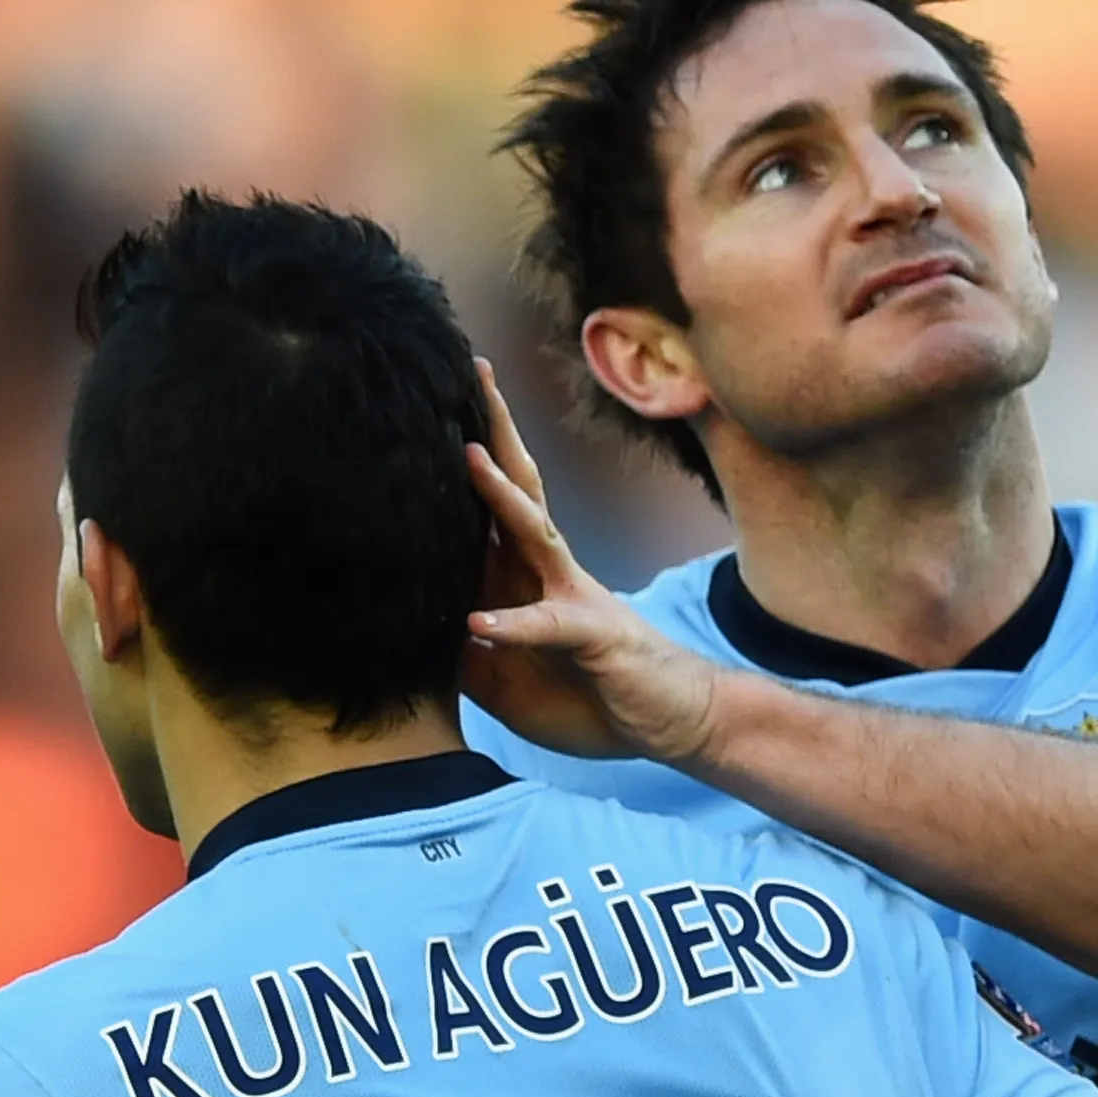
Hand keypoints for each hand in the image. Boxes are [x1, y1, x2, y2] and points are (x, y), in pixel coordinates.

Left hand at [463, 360, 720, 766]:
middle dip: (492, 432)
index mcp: (527, 576)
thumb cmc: (596, 697)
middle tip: (471, 373)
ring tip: (467, 457)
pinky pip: (549, 624)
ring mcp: (575, 595)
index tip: (434, 410)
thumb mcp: (510, 683)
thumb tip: (421, 640)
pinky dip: (515, 622)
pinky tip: (481, 622)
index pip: (491, 509)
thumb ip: (467, 657)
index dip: (465, 464)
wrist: (676, 722)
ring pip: (534, 534)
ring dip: (500, 496)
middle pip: (518, 489)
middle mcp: (550, 572)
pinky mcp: (594, 634)